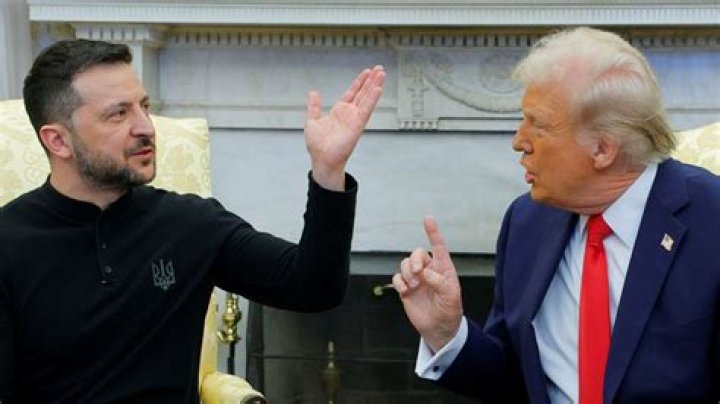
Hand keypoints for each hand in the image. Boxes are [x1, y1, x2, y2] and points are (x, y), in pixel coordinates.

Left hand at [305, 65, 384, 190]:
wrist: (322, 159)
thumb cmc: (318, 146)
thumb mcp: (312, 121)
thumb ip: (314, 106)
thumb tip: (313, 93)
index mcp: (339, 112)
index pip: (352, 93)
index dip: (359, 82)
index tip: (367, 72)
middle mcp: (349, 114)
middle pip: (363, 93)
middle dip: (371, 81)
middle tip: (380, 69)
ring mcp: (354, 119)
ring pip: (367, 99)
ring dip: (375, 86)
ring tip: (382, 74)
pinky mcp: (357, 125)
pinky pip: (366, 110)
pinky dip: (372, 99)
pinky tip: (378, 89)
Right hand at [392, 216, 462, 352]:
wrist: (439, 329)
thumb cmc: (449, 311)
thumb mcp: (451, 297)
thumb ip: (440, 282)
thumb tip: (426, 273)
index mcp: (443, 269)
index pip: (438, 246)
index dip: (433, 232)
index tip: (428, 219)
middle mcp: (429, 270)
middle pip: (417, 253)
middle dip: (415, 260)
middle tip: (418, 274)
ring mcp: (417, 279)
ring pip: (405, 264)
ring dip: (407, 272)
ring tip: (414, 286)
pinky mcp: (406, 289)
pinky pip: (397, 277)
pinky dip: (399, 282)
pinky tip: (405, 291)